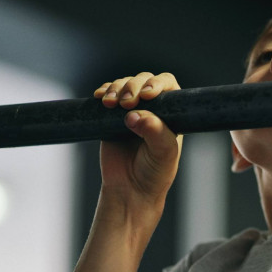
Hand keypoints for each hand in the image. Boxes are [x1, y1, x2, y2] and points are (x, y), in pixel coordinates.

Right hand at [93, 72, 182, 205]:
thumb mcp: (163, 155)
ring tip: (110, 103)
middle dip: (133, 86)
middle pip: (143, 80)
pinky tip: (100, 97)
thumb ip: (155, 133)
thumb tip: (135, 115)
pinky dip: (104, 92)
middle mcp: (152, 109)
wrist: (129, 191)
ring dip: (116, 87)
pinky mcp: (111, 117)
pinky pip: (107, 96)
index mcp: (170, 114)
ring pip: (124, 85)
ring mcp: (130, 111)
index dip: (156, 83)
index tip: (147, 95)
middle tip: (127, 103)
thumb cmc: (154, 174)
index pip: (167, 86)